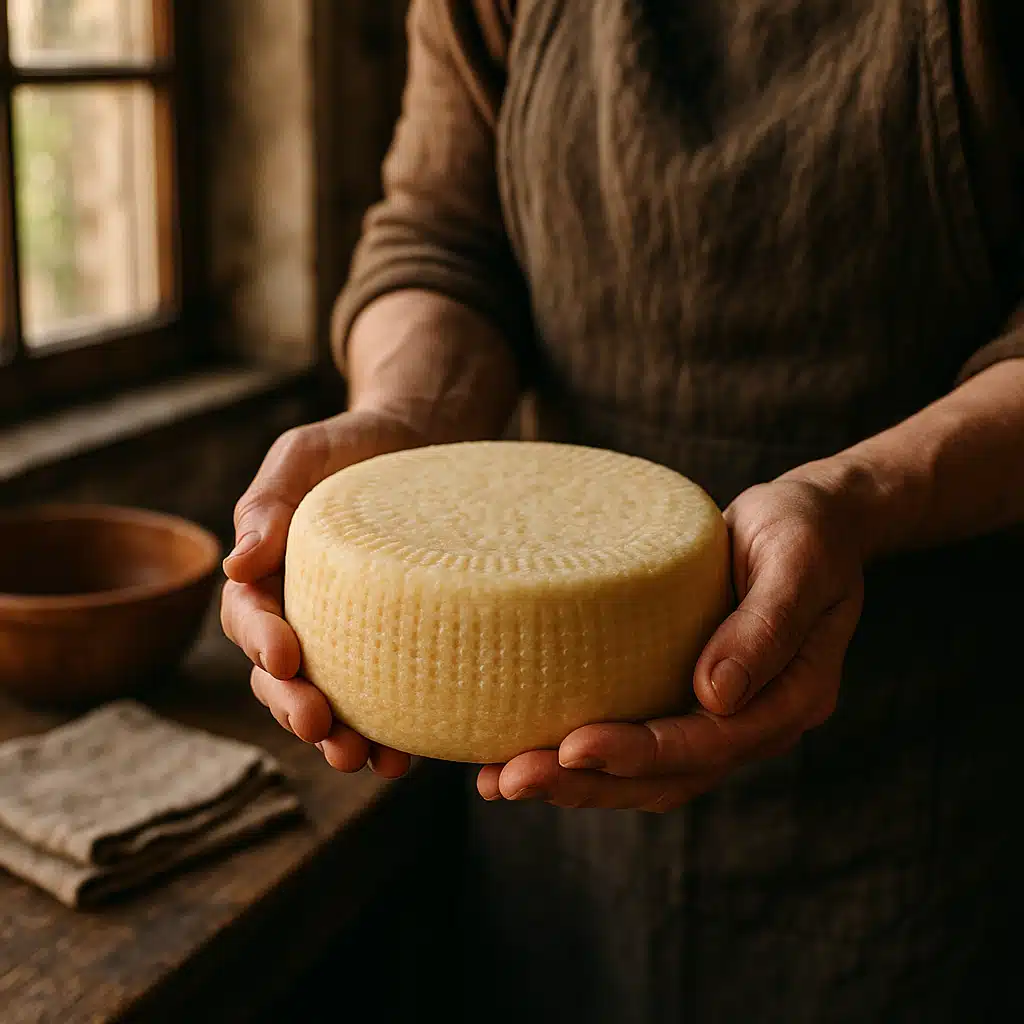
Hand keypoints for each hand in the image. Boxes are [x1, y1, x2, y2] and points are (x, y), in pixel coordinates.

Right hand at [221, 407, 425, 777]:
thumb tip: (235, 564)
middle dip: (291, 705)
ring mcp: (345, 637)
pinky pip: (381, 699)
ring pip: (325, 699)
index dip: (259, 641)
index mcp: (268, 573)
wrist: (421, 447)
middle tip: (318, 726)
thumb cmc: (354, 447)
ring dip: (334, 736)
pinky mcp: (391, 649)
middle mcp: (301, 614)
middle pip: (278, 675)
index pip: (248, 616)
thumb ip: (267, 502)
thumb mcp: (305, 455)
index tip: (284, 659)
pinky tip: (405, 757)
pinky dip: (388, 733)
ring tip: (360, 759)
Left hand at [476, 474, 865, 809]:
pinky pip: (636, 739)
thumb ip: (764, 626)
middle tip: (509, 779)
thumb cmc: (804, 530)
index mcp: (789, 698)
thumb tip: (714, 695)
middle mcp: (752, 721)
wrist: (811, 521)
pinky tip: (527, 749)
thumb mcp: (796, 563)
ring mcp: (718, 715)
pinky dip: (584, 755)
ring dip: (574, 782)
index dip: (639, 752)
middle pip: (666, 775)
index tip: (572, 748)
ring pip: (645, 773)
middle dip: (586, 783)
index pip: (708, 743)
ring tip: (498, 779)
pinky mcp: (685, 695)